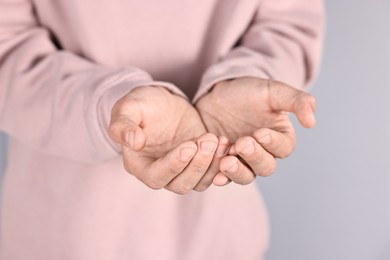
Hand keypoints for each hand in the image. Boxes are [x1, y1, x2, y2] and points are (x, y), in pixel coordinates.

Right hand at [108, 86, 228, 193]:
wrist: (162, 103)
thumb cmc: (142, 105)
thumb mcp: (128, 107)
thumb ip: (123, 125)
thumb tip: (134, 143)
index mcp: (139, 165)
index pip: (156, 176)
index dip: (174, 165)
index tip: (189, 146)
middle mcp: (160, 173)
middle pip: (181, 184)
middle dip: (198, 165)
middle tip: (209, 140)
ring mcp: (181, 170)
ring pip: (199, 182)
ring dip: (212, 164)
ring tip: (218, 139)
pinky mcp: (198, 163)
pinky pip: (212, 172)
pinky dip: (221, 161)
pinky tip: (225, 142)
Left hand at [196, 77, 315, 184]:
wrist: (218, 94)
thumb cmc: (248, 91)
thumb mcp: (273, 90)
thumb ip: (296, 101)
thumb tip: (312, 122)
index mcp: (280, 137)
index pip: (283, 147)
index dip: (273, 142)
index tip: (259, 133)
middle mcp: (264, 153)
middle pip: (266, 167)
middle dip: (254, 157)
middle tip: (241, 143)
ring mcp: (243, 161)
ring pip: (247, 176)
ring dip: (238, 172)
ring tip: (226, 162)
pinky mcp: (223, 163)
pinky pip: (225, 177)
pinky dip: (222, 177)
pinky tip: (217, 176)